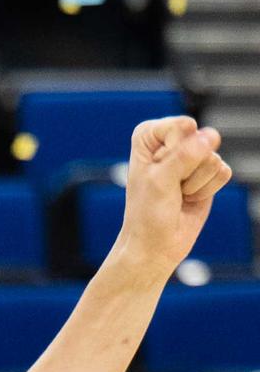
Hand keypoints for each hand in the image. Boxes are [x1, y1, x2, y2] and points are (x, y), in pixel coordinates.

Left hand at [108, 117, 232, 276]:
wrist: (156, 244)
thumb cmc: (147, 213)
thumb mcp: (159, 181)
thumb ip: (184, 155)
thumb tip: (211, 136)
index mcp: (149, 137)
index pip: (179, 126)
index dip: (172, 151)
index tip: (156, 171)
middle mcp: (172, 142)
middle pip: (201, 141)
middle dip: (187, 169)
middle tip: (169, 185)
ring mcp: (193, 157)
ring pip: (213, 158)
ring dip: (196, 183)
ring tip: (178, 194)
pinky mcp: (209, 173)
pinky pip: (224, 173)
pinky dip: (207, 190)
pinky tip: (191, 198)